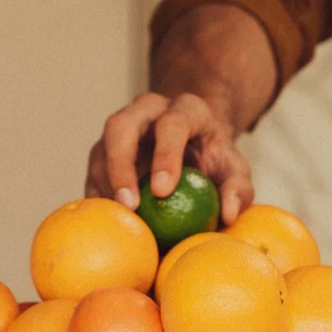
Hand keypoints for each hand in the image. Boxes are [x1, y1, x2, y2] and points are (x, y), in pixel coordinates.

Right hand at [85, 91, 255, 225]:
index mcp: (185, 110)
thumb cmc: (215, 159)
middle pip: (122, 125)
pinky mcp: (103, 151)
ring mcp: (121, 129)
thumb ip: (239, 189)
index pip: (172, 123)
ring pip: (101, 148)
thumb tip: (228, 215)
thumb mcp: (234, 171)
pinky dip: (97, 196)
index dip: (165, 155)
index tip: (164, 191)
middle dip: (121, 164)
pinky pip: (93, 172)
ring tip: (116, 219)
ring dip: (105, 185)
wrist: (193, 145)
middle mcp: (147, 110)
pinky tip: (106, 222)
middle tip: (129, 205)